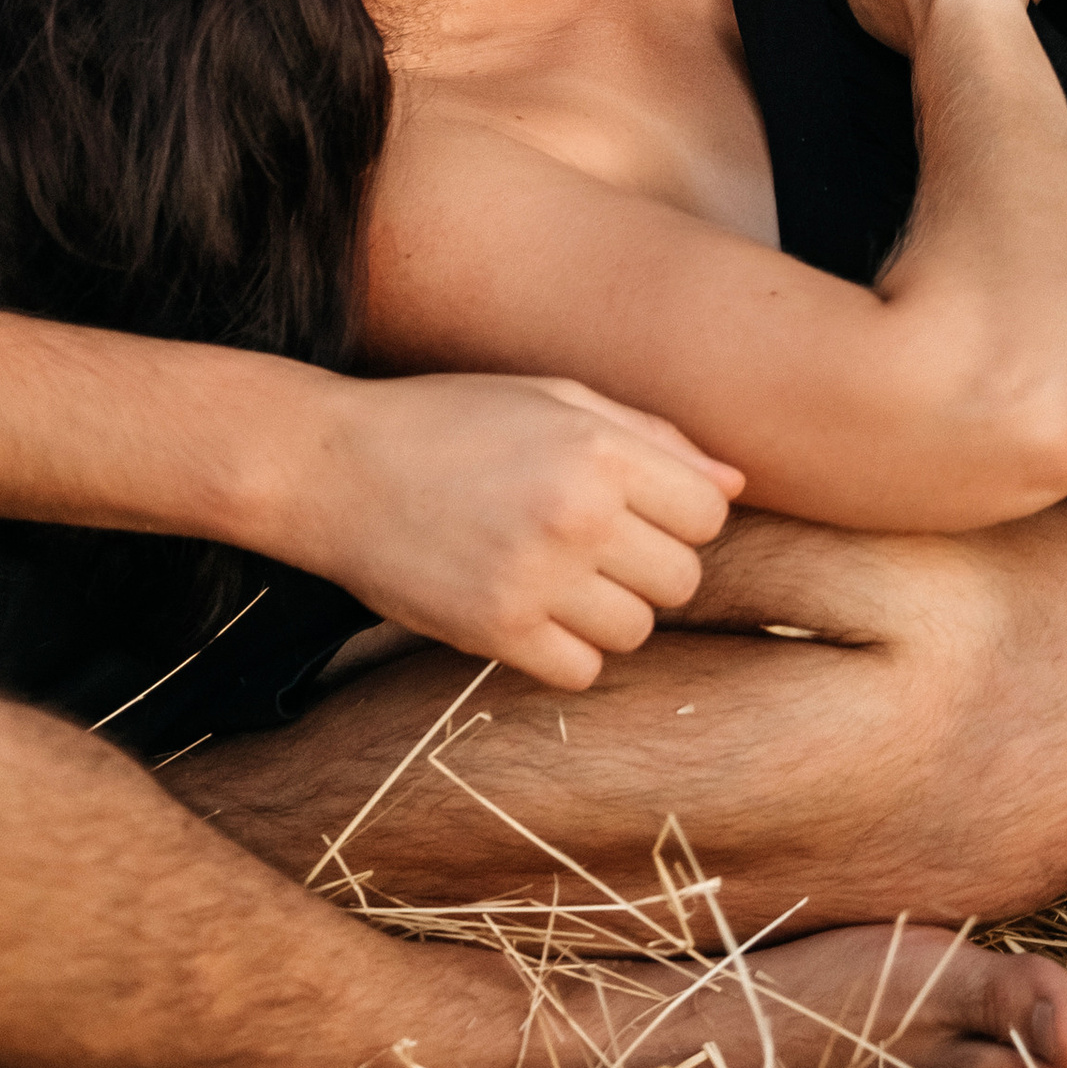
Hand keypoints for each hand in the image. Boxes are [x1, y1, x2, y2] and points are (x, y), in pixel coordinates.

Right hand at [302, 374, 742, 691]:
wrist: (330, 466)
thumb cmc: (448, 421)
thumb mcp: (550, 398)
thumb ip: (650, 438)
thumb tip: (736, 486)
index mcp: (597, 447)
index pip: (707, 516)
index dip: (675, 517)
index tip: (630, 510)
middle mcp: (575, 513)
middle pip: (681, 580)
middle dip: (644, 567)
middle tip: (586, 546)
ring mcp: (536, 577)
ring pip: (637, 631)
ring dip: (606, 611)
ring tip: (552, 575)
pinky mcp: (495, 632)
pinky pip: (582, 670)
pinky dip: (564, 651)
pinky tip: (526, 609)